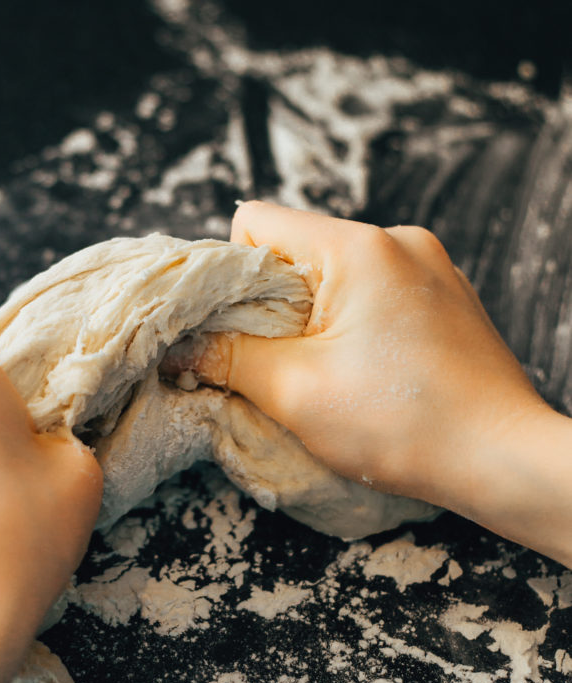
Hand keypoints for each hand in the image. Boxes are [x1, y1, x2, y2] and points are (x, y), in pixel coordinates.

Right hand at [164, 202, 571, 564]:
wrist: (504, 460)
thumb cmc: (406, 425)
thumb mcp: (295, 392)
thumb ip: (227, 358)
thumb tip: (178, 347)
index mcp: (359, 247)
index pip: (258, 222)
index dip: (231, 275)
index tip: (239, 329)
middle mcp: (397, 240)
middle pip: (296, 249)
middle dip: (274, 304)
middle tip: (284, 362)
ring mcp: (428, 264)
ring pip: (334, 273)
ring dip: (314, 318)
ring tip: (332, 373)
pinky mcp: (445, 293)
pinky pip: (373, 291)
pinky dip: (354, 324)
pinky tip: (368, 371)